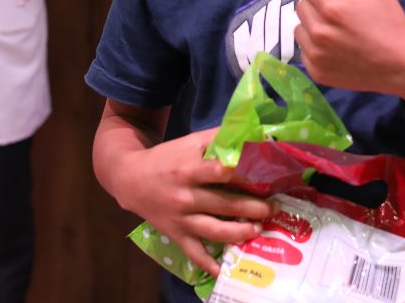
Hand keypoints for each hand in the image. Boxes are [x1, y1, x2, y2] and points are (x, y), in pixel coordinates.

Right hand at [113, 128, 272, 277]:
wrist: (129, 179)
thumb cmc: (167, 158)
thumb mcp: (190, 142)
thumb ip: (217, 138)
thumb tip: (250, 134)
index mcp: (190, 168)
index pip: (221, 171)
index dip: (246, 175)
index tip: (268, 177)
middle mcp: (186, 194)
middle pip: (224, 203)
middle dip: (253, 207)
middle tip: (274, 207)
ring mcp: (181, 217)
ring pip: (213, 229)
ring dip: (239, 232)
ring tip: (258, 229)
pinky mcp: (176, 233)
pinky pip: (194, 252)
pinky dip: (208, 263)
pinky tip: (223, 270)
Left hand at [295, 0, 404, 98]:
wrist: (402, 64)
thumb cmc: (390, 22)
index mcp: (332, 7)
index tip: (347, 4)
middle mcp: (319, 31)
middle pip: (303, 8)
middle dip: (319, 9)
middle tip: (343, 19)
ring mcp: (316, 54)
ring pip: (299, 30)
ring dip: (313, 28)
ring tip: (337, 34)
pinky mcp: (316, 72)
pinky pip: (303, 53)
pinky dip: (315, 50)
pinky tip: (336, 51)